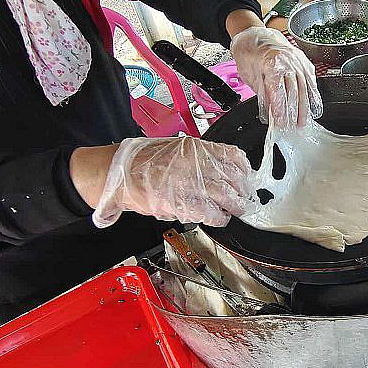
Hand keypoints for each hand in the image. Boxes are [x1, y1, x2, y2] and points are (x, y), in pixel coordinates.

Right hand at [83, 137, 253, 228]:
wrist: (120, 174)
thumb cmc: (143, 161)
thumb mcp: (176, 148)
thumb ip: (199, 157)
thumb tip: (222, 169)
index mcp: (197, 149)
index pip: (234, 157)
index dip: (244, 170)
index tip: (247, 177)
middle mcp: (198, 165)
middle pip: (234, 179)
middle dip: (243, 191)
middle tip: (245, 197)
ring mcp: (191, 185)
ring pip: (228, 198)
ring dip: (235, 206)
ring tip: (236, 210)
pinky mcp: (184, 205)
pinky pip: (212, 214)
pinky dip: (219, 218)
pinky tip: (219, 218)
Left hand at [230, 26, 322, 129]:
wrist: (254, 34)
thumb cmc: (249, 53)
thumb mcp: (249, 75)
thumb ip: (263, 92)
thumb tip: (272, 111)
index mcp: (271, 61)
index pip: (278, 89)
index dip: (280, 107)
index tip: (281, 122)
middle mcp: (287, 60)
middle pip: (294, 90)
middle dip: (295, 111)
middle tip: (295, 127)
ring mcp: (297, 59)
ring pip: (304, 86)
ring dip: (305, 106)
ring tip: (304, 121)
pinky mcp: (303, 61)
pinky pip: (310, 79)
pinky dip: (311, 93)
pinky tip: (312, 106)